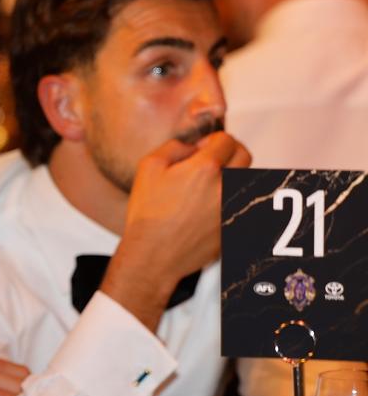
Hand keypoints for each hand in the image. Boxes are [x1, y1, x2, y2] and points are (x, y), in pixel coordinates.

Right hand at [102, 132, 250, 330]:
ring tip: (210, 183)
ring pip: (246, 179)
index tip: (203, 147)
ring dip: (232, 174)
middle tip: (214, 158)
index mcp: (205, 169)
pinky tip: (210, 205)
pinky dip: (231, 198)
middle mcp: (225, 187)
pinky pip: (243, 203)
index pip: (226, 140)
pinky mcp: (235, 225)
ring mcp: (233, 207)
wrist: (152, 255)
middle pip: (244, 155)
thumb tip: (191, 146)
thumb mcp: (148, 168)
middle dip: (229, 152)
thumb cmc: (148, 216)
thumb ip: (174, 146)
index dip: (212, 140)